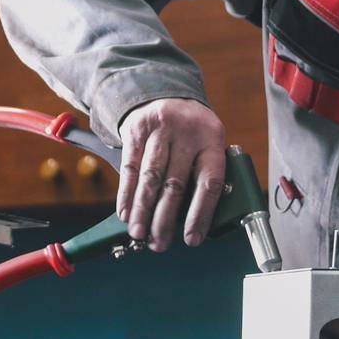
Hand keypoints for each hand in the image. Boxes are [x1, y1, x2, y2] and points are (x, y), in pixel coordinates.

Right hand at [116, 98, 227, 251]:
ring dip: (142, 211)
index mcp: (213, 138)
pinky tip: (125, 213)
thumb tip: (194, 222)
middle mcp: (187, 131)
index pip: (209, 181)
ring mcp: (160, 128)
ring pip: (150, 178)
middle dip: (164, 219)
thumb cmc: (191, 132)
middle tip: (158, 244)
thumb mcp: (206, 144)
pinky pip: (130, 168)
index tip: (192, 239)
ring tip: (139, 233)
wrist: (165, 94)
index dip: (200, 214)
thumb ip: (202, 174)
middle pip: (175, 183)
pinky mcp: (136, 129)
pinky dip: (127, 194)